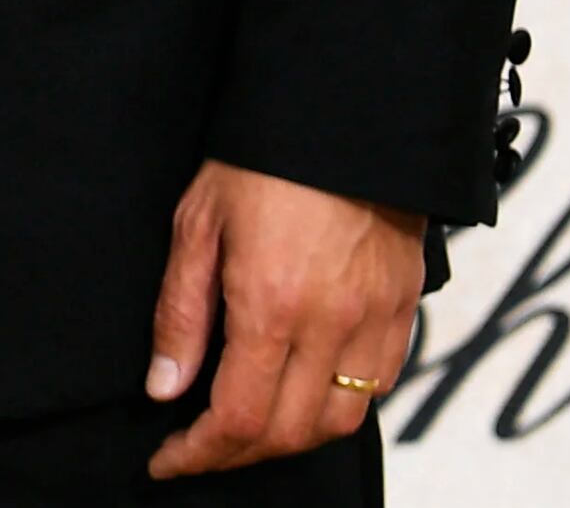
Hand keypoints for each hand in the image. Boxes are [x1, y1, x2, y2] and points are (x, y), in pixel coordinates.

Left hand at [144, 159, 425, 477]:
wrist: (344, 109)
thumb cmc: (263, 156)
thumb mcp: (198, 224)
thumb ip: (181, 315)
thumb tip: (164, 388)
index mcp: (272, 304)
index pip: (238, 418)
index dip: (198, 453)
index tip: (168, 458)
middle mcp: (332, 323)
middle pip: (290, 433)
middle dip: (237, 454)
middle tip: (200, 446)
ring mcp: (376, 318)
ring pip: (341, 421)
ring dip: (292, 439)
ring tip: (251, 427)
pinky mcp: (405, 306)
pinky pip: (381, 383)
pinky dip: (341, 404)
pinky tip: (307, 390)